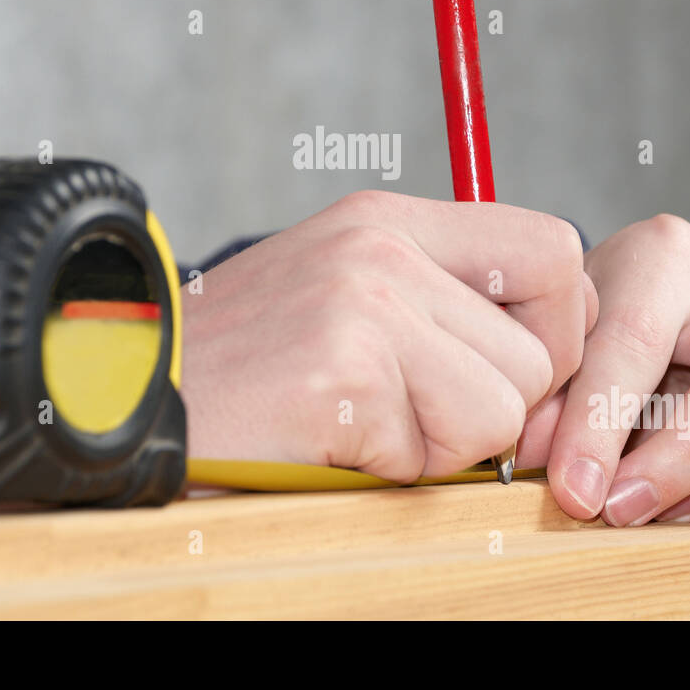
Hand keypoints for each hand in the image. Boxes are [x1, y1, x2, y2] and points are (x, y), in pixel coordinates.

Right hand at [180, 191, 597, 479]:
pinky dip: (390, 469)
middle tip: (409, 416)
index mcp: (388, 220)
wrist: (128, 395)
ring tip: (357, 424)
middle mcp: (383, 248)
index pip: (553, 250)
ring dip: (440, 446)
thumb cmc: (250, 368)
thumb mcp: (349, 304)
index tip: (515, 374)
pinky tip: (326, 441)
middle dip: (495, 410)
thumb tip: (560, 382)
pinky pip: (435, 453)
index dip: (561, 328)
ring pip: (501, 407)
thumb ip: (448, 317)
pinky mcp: (342, 374)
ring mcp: (362, 304)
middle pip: (541, 350)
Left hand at [518, 214, 689, 524]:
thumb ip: (550, 402)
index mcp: (662, 256)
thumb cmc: (582, 328)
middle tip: (624, 508)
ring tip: (666, 512)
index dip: (603, 424)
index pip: (638, 338)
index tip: (576, 491)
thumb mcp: (552, 348)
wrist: (621, 311)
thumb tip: (570, 480)